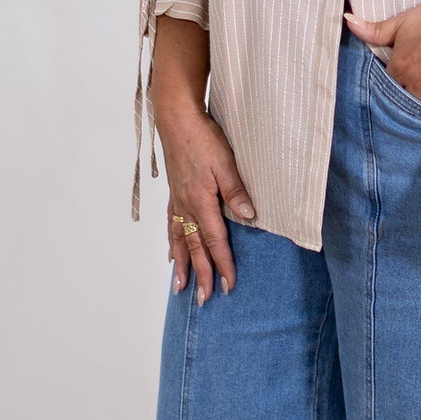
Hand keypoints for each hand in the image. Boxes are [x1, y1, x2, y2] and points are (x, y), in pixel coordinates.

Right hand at [156, 98, 257, 303]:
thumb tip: (249, 217)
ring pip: (179, 241)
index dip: (223, 264)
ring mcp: (178, 202)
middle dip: (200, 275)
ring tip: (180, 288)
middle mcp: (186, 207)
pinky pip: (171, 227)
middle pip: (195, 248)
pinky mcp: (174, 195)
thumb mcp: (227, 163)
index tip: (229, 285)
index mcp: (202, 202)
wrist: (177, 120)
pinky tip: (171, 255)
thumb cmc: (204, 138)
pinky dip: (171, 244)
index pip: (215, 241)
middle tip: (203, 299)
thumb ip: (237, 191)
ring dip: (181, 266)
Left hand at [343, 0, 420, 108]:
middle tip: (414, 80)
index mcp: (400, 69)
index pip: (388, 85)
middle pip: (405, 97)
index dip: (393, 79)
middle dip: (407, 91)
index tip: (399, 72)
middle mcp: (416, 85)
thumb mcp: (402, 21)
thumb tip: (347, 21)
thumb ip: (373, 30)